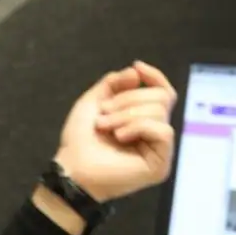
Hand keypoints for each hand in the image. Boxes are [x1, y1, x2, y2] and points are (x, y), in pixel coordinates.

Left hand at [54, 61, 176, 201]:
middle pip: (161, 97)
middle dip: (129, 99)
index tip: (137, 67)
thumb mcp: (94, 102)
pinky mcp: (161, 164)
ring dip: (127, 114)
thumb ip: (114, 83)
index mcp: (144, 118)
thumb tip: (136, 72)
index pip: (164, 92)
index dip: (155, 76)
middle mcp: (155, 133)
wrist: (71, 167)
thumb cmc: (80, 139)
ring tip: (106, 126)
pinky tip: (120, 136)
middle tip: (104, 113)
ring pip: (160, 112)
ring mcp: (159, 149)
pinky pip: (163, 131)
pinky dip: (138, 127)